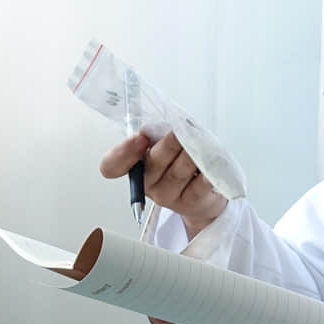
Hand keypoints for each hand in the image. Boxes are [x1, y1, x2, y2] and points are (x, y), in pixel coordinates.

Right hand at [101, 130, 227, 236]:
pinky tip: (211, 164)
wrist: (202, 195)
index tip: (140, 139)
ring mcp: (168, 195)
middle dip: (170, 144)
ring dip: (191, 154)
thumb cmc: (180, 163)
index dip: (123, 153)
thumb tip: (171, 119)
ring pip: (178, 172)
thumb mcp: (165, 144)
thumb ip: (160, 132)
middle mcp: (148, 182)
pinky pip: (199, 185)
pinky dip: (207, 173)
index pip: (112, 165)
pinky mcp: (189, 203)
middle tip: (181, 131)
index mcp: (136, 165)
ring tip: (201, 142)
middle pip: (154, 163)